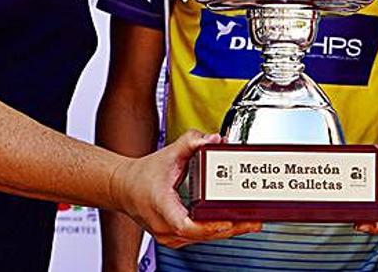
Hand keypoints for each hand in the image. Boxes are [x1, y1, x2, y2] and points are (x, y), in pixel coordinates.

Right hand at [112, 130, 261, 247]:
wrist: (124, 188)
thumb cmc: (143, 175)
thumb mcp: (168, 153)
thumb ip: (192, 142)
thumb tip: (214, 139)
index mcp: (161, 205)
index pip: (185, 225)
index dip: (209, 226)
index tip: (227, 220)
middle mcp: (164, 226)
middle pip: (201, 234)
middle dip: (230, 228)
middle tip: (252, 221)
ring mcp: (168, 235)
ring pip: (202, 239)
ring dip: (226, 232)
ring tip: (249, 223)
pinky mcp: (174, 237)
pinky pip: (199, 238)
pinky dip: (216, 232)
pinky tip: (233, 225)